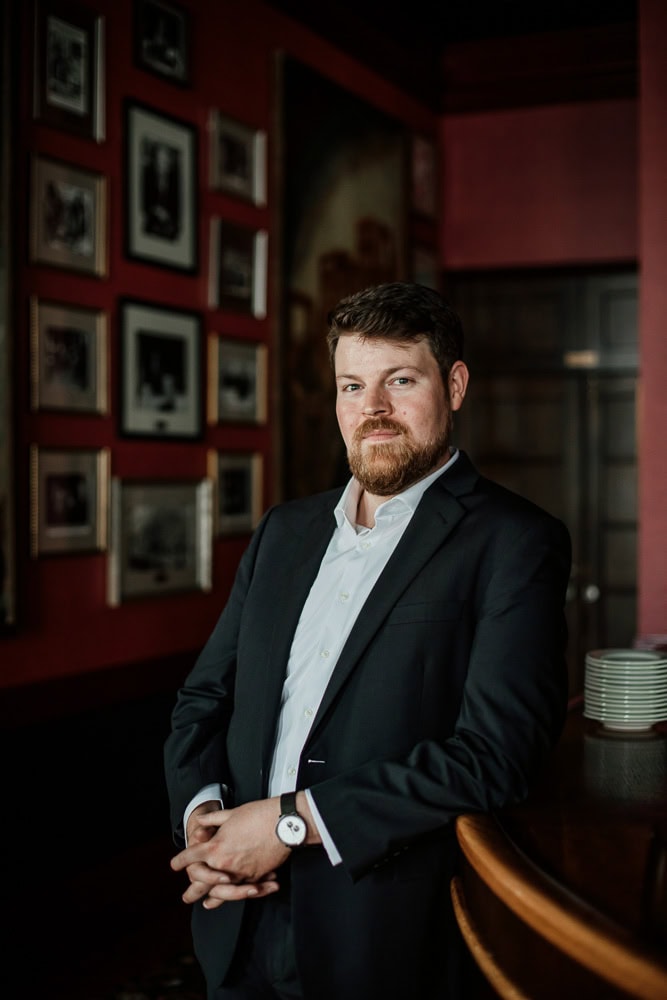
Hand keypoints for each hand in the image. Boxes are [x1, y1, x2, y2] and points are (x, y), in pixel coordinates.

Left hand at [171, 798, 286, 908]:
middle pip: (202, 882)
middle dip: (192, 890)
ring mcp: (240, 873)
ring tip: (207, 904)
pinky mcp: (255, 877)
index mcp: (216, 846)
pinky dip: (235, 895)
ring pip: (221, 892)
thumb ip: (213, 819)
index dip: (181, 860)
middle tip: (186, 898)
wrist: (284, 824)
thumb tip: (201, 819)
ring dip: (213, 899)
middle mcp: (225, 864)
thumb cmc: (258, 815)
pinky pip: (241, 890)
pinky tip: (232, 898)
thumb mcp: (232, 814)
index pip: (192, 856)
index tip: (175, 865)